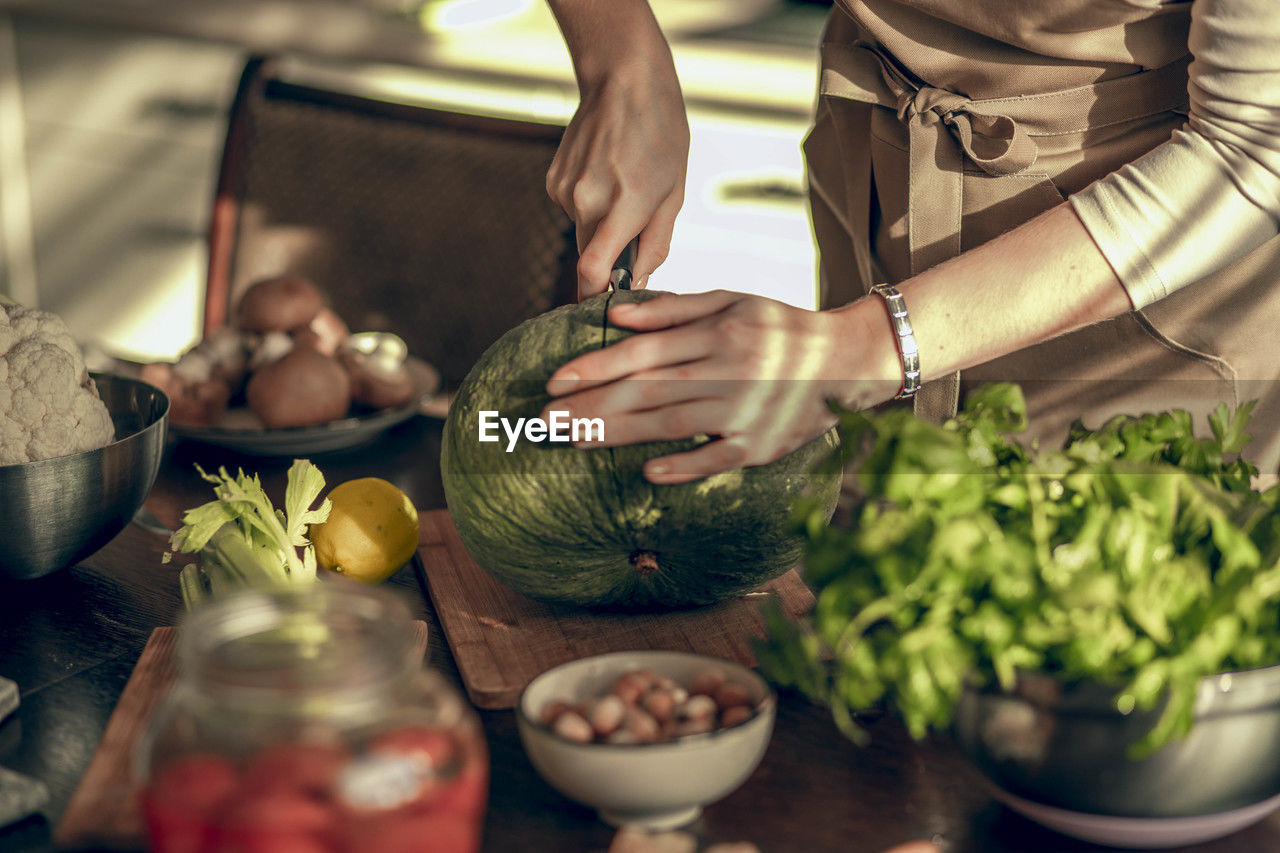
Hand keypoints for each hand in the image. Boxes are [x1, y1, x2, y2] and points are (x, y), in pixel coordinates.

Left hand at [541, 290, 900, 482]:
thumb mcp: (731, 300)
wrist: (846, 360)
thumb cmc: (780, 327)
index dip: (595, 367)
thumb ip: (673, 309)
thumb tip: (615, 315)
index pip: (642, 352)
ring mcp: (741, 411)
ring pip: (668, 424)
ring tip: (574, 439)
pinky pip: (715, 459)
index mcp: (714, 334)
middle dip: (590, 406)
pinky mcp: (758, 445)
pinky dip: (683, 465)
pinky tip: (648, 473)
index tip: (555, 379)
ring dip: (616, 434)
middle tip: (545, 419)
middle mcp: (724, 371)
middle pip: (645, 391)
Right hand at [545, 1, 688, 298]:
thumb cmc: (661, 134)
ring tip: (624, 186)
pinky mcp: (553, 181)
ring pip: (582, 232)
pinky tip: (605, 174)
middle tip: (633, 235)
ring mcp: (565, 190)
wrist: (624, 80)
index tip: (605, 305)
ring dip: (601, 226)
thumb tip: (639, 281)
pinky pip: (573, 210)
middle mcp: (587, 201)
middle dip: (609, 259)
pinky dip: (589, 205)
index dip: (595, 296)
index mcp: (624, 206)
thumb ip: (655, 244)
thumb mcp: (674, 193)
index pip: (592, 271)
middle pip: (589, 257)